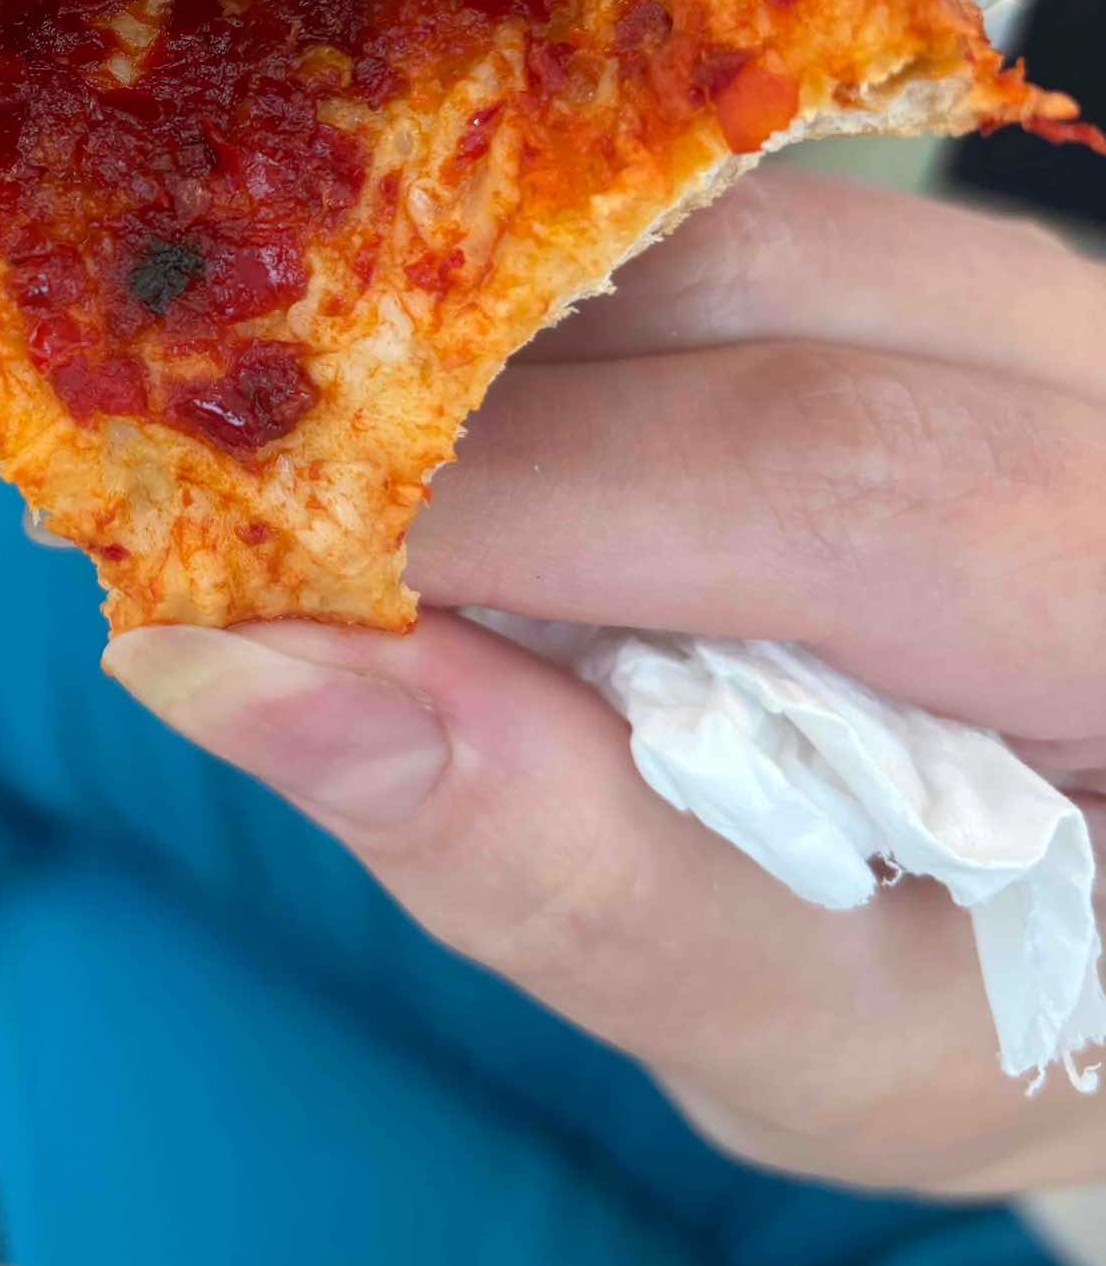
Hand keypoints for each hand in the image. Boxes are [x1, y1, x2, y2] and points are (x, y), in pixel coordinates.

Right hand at [110, 172, 1105, 1196]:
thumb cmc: (1024, 1013)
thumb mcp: (829, 1045)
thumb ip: (577, 879)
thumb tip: (241, 668)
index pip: (830, 472)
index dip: (504, 508)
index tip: (254, 581)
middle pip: (747, 290)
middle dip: (463, 406)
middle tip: (267, 533)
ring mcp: (1043, 295)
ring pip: (702, 219)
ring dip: (490, 352)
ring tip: (358, 500)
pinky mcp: (944, 262)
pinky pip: (698, 222)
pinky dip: (539, 326)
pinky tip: (459, 433)